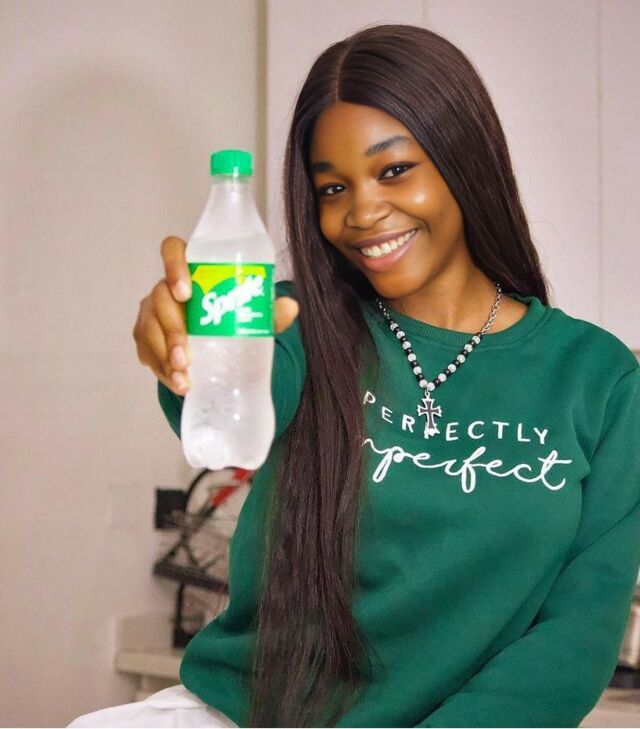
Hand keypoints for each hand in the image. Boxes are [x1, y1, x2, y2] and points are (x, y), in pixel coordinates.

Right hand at [132, 236, 299, 395]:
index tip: (186, 294)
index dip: (174, 267)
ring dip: (165, 357)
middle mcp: (165, 288)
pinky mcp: (145, 338)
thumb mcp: (250, 314)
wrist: (215, 344)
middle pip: (160, 300)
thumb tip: (291, 306)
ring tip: (183, 379)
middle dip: (172, 331)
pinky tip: (178, 384)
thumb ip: (269, 311)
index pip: (172, 251)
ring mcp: (152, 313)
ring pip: (149, 330)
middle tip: (186, 357)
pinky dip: (163, 372)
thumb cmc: (230, 318)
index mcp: (190, 270)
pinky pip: (148, 354)